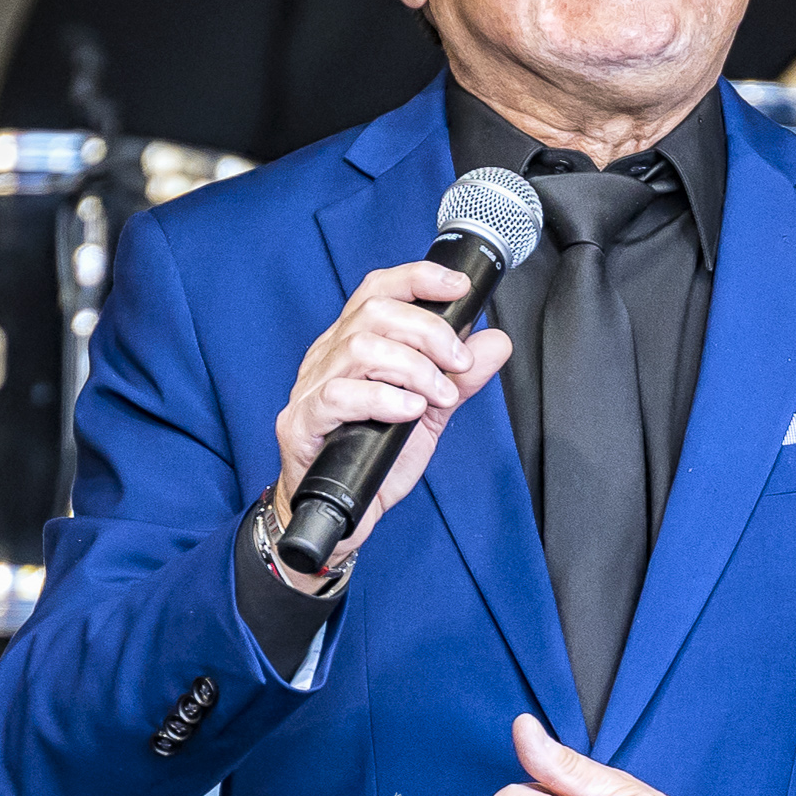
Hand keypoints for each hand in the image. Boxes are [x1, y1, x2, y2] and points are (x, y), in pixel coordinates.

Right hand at [273, 261, 510, 588]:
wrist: (343, 517)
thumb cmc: (375, 458)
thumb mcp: (430, 413)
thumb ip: (460, 378)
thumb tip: (495, 342)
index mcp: (353, 344)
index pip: (379, 290)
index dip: (419, 279)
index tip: (460, 288)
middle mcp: (328, 357)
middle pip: (374, 312)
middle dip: (429, 331)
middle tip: (459, 363)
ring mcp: (310, 388)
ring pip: (360, 348)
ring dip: (413, 368)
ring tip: (439, 397)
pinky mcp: (300, 424)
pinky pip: (339, 396)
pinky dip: (384, 399)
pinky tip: (410, 411)